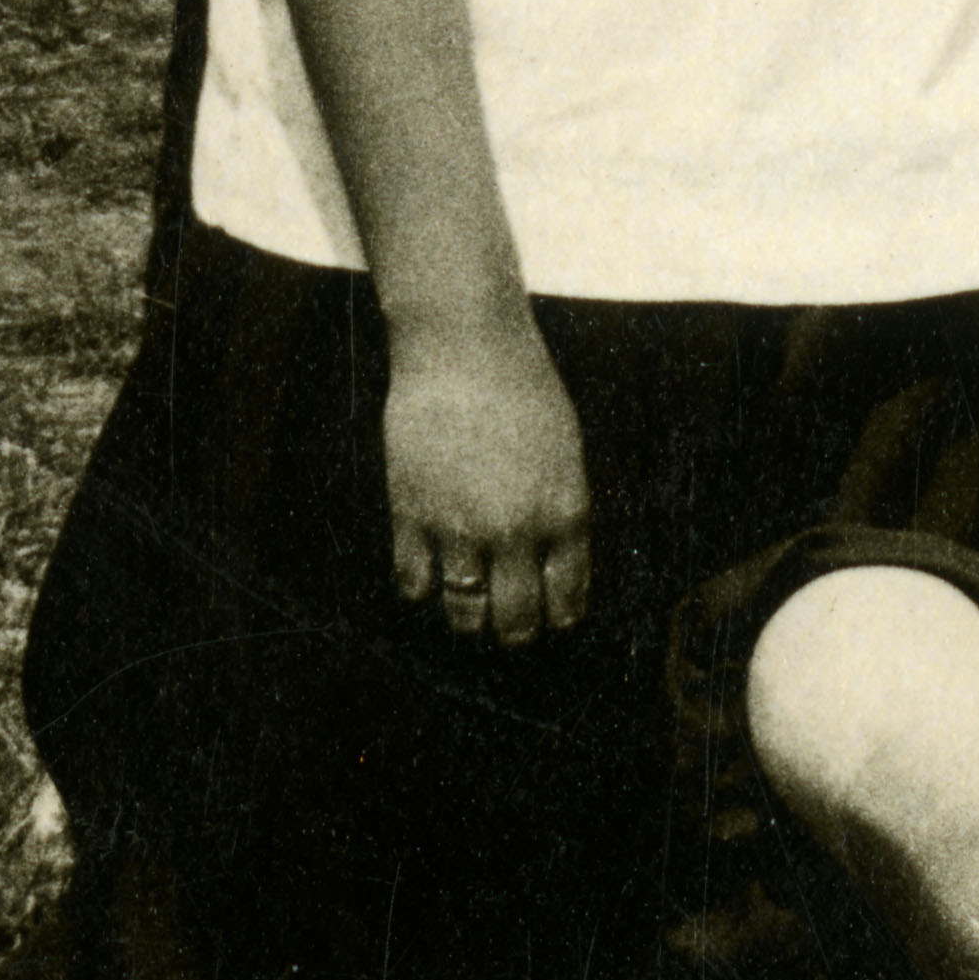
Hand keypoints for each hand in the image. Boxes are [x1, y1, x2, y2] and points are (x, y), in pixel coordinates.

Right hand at [381, 320, 591, 641]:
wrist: (464, 347)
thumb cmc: (522, 387)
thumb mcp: (565, 452)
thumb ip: (559, 511)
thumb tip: (550, 563)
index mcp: (565, 514)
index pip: (566, 599)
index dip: (557, 617)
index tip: (549, 617)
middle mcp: (515, 531)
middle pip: (517, 622)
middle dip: (515, 632)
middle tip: (509, 628)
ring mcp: (460, 527)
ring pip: (464, 613)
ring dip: (468, 619)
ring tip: (468, 611)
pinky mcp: (412, 514)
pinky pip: (414, 583)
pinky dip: (421, 588)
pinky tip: (428, 573)